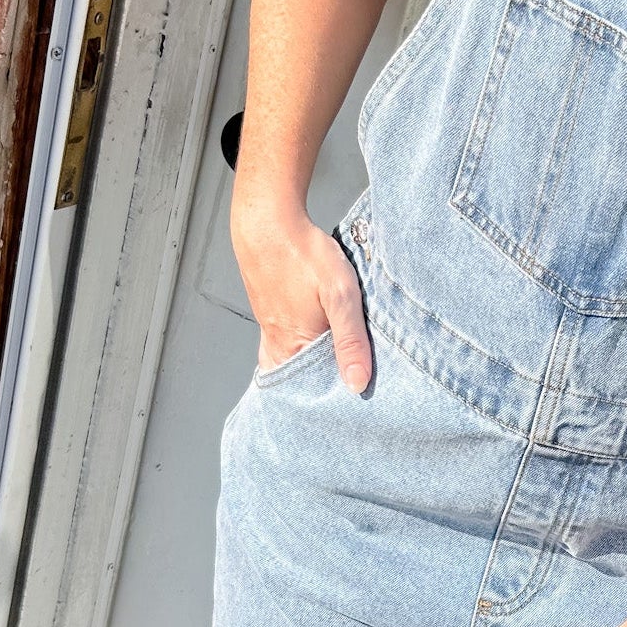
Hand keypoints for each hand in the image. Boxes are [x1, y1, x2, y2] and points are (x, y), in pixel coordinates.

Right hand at [233, 202, 371, 391]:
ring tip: (330, 375)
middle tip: (343, 396)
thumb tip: (357, 385)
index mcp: (295, 346)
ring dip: (308, 371)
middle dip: (319, 390)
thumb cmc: (303, 255)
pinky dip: (297, 352)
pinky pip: (282, 344)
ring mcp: (271, 329)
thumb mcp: (340, 296)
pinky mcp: (270, 314)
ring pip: (290, 362)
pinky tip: (312, 346)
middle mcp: (279, 344)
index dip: (333, 398)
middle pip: (299, 381)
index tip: (352, 405)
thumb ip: (351, 340)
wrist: (268, 222)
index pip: (314, 391)